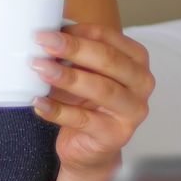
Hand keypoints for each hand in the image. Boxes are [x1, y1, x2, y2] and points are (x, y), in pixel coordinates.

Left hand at [31, 23, 154, 174]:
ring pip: (101, 89)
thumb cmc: (87, 103)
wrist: (89, 149)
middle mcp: (142, 84)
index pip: (109, 38)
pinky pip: (84, 120)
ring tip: (40, 68)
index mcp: (136, 60)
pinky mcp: (115, 135)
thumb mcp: (84, 73)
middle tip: (43, 42)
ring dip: (67, 77)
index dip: (79, 32)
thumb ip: (75, 54)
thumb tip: (47, 34)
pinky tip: (39, 102)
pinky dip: (58, 110)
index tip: (49, 31)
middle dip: (74, 49)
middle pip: (109, 60)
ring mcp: (132, 111)